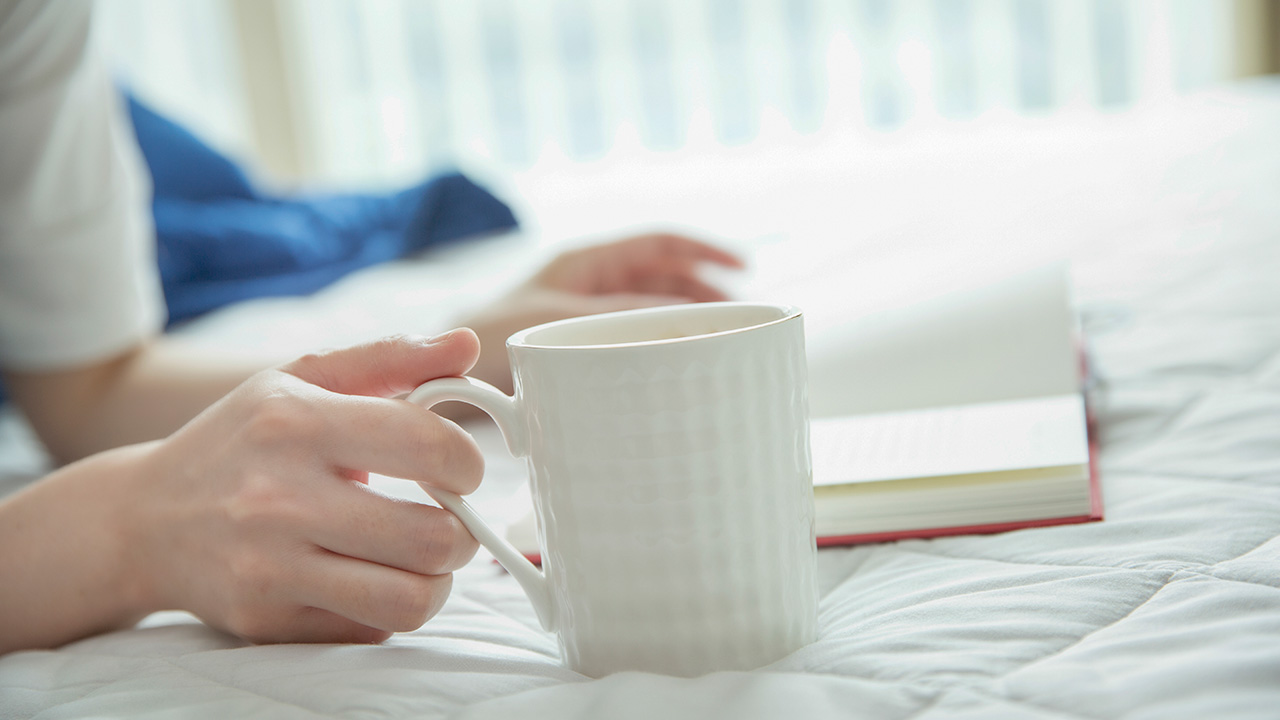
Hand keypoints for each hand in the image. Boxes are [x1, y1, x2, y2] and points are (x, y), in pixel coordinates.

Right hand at [126, 331, 484, 643]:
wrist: (143, 520)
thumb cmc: (241, 440)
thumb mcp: (301, 380)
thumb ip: (391, 358)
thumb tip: (467, 345)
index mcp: (294, 421)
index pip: (427, 447)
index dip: (467, 462)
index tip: (460, 469)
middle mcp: (278, 497)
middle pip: (431, 537)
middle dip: (463, 532)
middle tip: (451, 521)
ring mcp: (269, 567)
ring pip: (410, 599)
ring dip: (437, 581)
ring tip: (422, 557)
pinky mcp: (266, 620)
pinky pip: (370, 629)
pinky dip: (386, 608)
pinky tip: (368, 577)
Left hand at [460, 233, 743, 392]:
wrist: (441, 372)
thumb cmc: (488, 334)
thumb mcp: (558, 321)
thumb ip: (616, 322)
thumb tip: (676, 328)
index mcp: (586, 261)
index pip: (660, 243)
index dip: (705, 251)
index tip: (744, 267)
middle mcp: (590, 282)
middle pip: (664, 275)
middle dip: (704, 288)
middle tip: (741, 313)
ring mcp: (585, 313)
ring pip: (651, 307)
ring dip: (686, 318)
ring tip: (721, 340)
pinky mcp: (579, 347)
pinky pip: (631, 339)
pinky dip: (660, 346)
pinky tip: (678, 366)